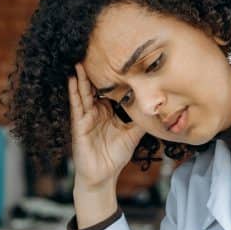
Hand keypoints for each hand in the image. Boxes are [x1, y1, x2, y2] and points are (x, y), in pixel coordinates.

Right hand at [68, 63, 144, 188]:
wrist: (103, 177)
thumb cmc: (115, 157)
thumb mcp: (133, 135)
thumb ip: (142, 121)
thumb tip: (158, 109)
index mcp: (107, 113)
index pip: (109, 90)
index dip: (112, 77)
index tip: (116, 60)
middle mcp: (95, 112)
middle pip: (95, 88)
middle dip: (94, 72)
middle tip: (95, 52)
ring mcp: (86, 118)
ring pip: (84, 93)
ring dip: (82, 77)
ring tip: (79, 60)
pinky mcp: (79, 125)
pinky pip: (76, 106)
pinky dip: (74, 92)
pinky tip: (72, 79)